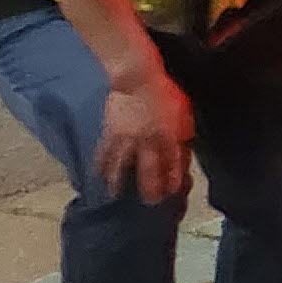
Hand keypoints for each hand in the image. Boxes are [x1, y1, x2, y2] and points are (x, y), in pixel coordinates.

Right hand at [91, 68, 192, 202]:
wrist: (136, 79)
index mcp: (167, 136)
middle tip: (149, 203)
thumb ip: (182, 134)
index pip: (173, 164)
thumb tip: (183, 150)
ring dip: (118, 183)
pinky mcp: (109, 134)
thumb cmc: (165, 93)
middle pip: (147, 172)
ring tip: (116, 194)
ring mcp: (125, 140)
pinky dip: (101, 167)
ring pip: (120, 167)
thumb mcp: (183, 113)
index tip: (172, 192)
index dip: (174, 180)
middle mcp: (146, 142)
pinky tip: (98, 175)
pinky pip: (103, 154)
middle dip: (149, 190)